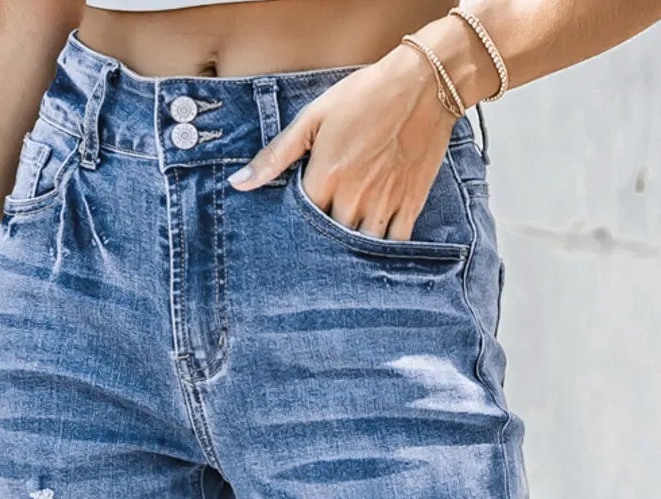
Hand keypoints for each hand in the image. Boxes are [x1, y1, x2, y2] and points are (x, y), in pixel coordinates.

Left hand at [228, 43, 455, 239]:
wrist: (422, 84)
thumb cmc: (365, 96)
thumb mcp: (314, 118)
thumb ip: (276, 155)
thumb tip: (238, 184)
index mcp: (326, 177)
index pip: (301, 221)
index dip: (297, 224)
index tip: (297, 221)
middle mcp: (353, 197)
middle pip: (330, 239)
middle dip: (323, 239)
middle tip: (321, 233)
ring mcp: (383, 204)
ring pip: (360, 247)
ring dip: (351, 250)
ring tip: (344, 244)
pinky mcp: (410, 205)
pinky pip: (394, 245)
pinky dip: (383, 251)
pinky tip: (374, 248)